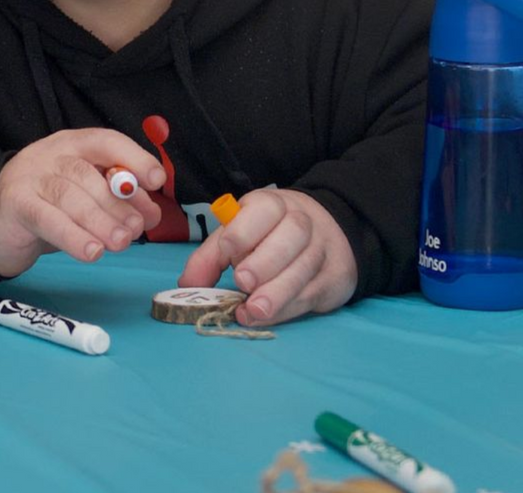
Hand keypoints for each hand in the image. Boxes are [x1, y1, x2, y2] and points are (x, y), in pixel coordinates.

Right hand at [0, 128, 165, 277]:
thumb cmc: (48, 206)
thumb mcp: (85, 197)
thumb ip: (117, 200)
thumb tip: (150, 213)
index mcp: (73, 145)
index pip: (106, 141)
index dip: (134, 158)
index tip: (155, 181)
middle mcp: (51, 155)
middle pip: (88, 173)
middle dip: (117, 203)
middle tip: (135, 229)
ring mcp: (30, 177)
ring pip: (69, 195)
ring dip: (99, 221)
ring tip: (119, 243)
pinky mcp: (15, 203)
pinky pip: (47, 218)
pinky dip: (73, 236)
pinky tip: (91, 253)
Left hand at [177, 189, 356, 325]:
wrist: (328, 234)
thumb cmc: (269, 235)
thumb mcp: (237, 235)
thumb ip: (210, 257)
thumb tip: (187, 285)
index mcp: (272, 205)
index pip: (263, 209)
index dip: (244, 230)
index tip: (228, 251)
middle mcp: (302, 222)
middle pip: (291, 236)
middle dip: (265, 261)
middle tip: (242, 282)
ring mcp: (322, 249)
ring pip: (305, 268)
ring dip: (277, 292)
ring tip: (253, 310)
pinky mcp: (335, 277)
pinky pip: (314, 292)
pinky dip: (289, 307)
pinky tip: (268, 316)